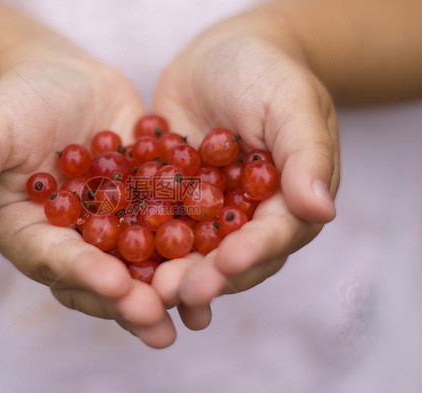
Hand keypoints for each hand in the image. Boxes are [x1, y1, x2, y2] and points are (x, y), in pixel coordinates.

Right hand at [0, 42, 176, 347]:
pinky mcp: (144, 211)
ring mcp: (111, 231)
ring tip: (197, 310)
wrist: (63, 81)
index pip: (53, 260)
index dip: (81, 273)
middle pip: (99, 279)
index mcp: (31, 233)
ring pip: (139, 267)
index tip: (113, 284)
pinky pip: (169, 233)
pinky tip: (223, 263)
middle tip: (159, 320)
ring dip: (167, 290)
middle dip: (128, 299)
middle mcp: (72, 242)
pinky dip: (194, 249)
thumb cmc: (18, 100)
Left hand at [151, 25, 339, 329]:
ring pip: (190, 252)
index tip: (227, 263)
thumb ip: (306, 153)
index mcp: (287, 202)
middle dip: (205, 277)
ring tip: (146, 292)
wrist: (218, 55)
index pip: (275, 236)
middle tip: (176, 291)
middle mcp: (248, 218)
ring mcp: (207, 214)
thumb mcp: (290, 102)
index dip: (252, 253)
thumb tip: (322, 210)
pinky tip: (116, 262)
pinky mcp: (172, 202)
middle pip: (230, 258)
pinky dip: (139, 243)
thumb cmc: (264, 71)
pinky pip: (155, 225)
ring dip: (170, 273)